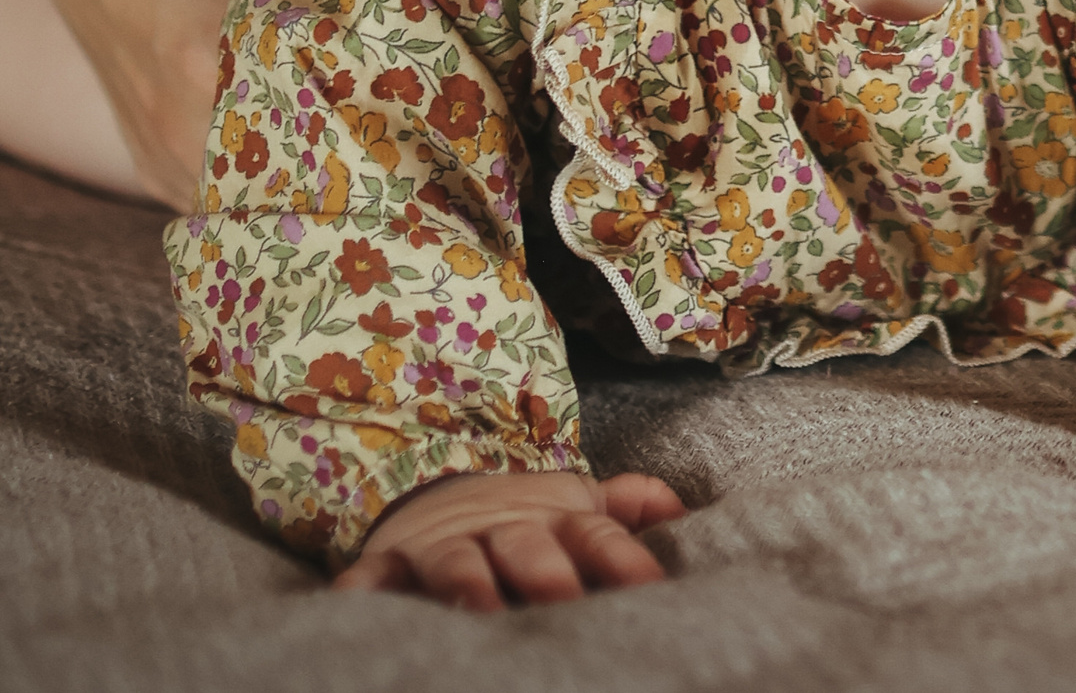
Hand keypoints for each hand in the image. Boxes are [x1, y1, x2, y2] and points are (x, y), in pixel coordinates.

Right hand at [334, 471, 686, 608]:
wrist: (445, 494)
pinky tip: (357, 603)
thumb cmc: (531, 521)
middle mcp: (504, 530)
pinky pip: (375, 574)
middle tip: (566, 604)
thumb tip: (686, 512)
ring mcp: (446, 544)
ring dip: (466, 585)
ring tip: (478, 614)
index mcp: (558, 520)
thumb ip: (633, 506)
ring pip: (457, 562)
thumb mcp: (583, 507)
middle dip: (548, 575)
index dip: (627, 560)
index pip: (600, 536)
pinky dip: (363, 590)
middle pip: (529, 547)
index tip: (654, 589)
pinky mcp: (392, 560)